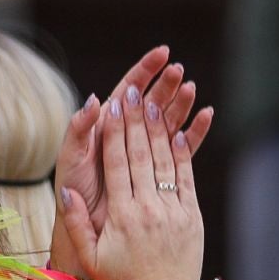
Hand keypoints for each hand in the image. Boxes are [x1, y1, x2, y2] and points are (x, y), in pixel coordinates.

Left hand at [54, 48, 206, 235]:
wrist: (88, 226)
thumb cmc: (75, 189)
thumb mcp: (72, 157)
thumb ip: (80, 128)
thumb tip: (96, 99)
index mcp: (107, 124)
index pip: (129, 88)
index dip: (146, 70)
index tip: (163, 54)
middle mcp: (128, 133)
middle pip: (151, 101)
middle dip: (166, 84)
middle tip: (179, 71)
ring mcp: (146, 151)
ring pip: (168, 119)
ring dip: (182, 103)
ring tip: (192, 89)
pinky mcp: (160, 170)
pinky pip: (181, 147)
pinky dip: (194, 132)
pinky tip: (206, 116)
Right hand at [55, 84, 210, 279]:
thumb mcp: (89, 257)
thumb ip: (76, 223)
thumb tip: (66, 190)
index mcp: (121, 216)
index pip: (116, 163)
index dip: (114, 131)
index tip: (112, 104)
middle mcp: (147, 209)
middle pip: (140, 154)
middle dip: (135, 119)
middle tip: (133, 90)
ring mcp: (172, 211)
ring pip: (164, 161)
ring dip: (158, 129)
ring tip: (154, 101)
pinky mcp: (191, 216)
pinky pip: (185, 178)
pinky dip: (183, 152)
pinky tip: (178, 131)